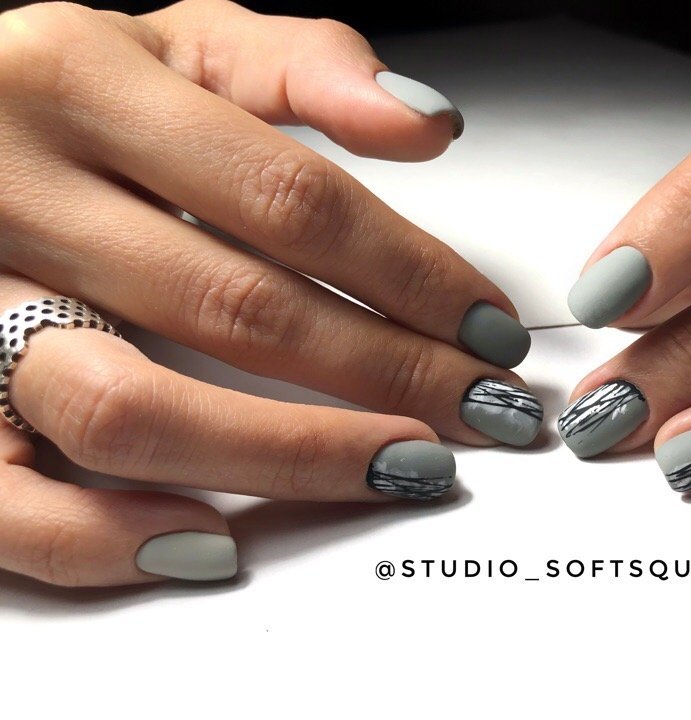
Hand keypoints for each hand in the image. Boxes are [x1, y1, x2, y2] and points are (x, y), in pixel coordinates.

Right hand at [0, 0, 541, 586]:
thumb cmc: (52, 98)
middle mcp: (10, 189)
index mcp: (81, 83)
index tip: (485, 329)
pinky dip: (104, 536)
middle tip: (477, 410)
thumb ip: (300, 67)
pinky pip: (2, 497)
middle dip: (387, 373)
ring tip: (396, 469)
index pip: (289, 199)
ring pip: (128, 407)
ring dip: (285, 455)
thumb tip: (427, 124)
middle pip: (237, 307)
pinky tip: (210, 546)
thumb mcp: (169, 43)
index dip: (409, 276)